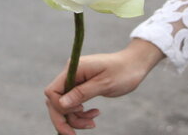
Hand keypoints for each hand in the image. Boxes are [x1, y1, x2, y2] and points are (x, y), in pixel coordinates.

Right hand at [44, 39, 163, 134]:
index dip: (60, 107)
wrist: (135, 64)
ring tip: (93, 124)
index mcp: (74, 69)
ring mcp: (75, 80)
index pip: (53, 91)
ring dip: (75, 118)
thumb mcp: (104, 84)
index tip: (78, 112)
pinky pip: (74, 103)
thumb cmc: (123, 71)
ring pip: (65, 105)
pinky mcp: (81, 86)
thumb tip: (61, 104)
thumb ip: (82, 93)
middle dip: (63, 119)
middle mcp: (71, 73)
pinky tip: (95, 114)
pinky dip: (81, 113)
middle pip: (55, 101)